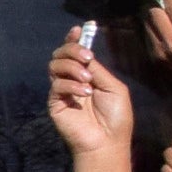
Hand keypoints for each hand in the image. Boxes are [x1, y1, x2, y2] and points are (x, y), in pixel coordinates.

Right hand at [47, 37, 132, 161]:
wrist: (106, 142)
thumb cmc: (116, 117)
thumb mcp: (114, 88)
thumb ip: (98, 71)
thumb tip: (84, 56)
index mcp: (88, 74)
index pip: (76, 52)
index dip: (74, 39)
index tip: (79, 29)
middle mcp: (72, 78)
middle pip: (61, 53)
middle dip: (71, 49)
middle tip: (86, 57)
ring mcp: (62, 90)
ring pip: (55, 65)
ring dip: (72, 67)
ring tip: (87, 79)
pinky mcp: (54, 102)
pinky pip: (56, 84)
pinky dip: (71, 85)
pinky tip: (84, 93)